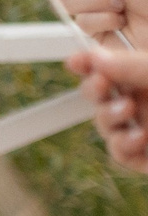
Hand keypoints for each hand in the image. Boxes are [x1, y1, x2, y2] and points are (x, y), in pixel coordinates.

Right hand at [67, 46, 147, 172]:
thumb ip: (135, 66)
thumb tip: (97, 57)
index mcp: (144, 76)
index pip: (110, 65)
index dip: (89, 62)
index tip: (75, 61)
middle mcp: (143, 101)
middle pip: (99, 93)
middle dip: (92, 89)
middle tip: (101, 84)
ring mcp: (143, 128)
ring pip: (105, 123)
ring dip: (107, 116)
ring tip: (125, 110)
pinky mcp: (147, 157)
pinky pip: (120, 153)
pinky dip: (121, 146)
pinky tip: (137, 137)